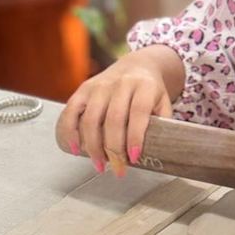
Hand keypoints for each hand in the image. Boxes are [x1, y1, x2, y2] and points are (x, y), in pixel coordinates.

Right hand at [55, 46, 181, 176]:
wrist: (136, 65)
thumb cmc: (150, 91)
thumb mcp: (163, 102)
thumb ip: (162, 124)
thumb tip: (158, 153)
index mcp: (144, 86)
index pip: (139, 111)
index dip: (135, 136)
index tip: (134, 158)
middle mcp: (121, 83)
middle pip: (113, 119)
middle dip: (114, 149)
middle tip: (118, 169)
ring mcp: (100, 85)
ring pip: (91, 118)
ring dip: (93, 146)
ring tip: (99, 165)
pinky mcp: (83, 89)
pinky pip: (72, 111)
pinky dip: (71, 132)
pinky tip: (76, 148)